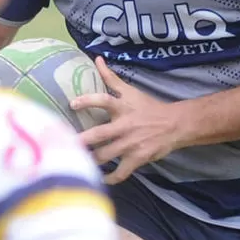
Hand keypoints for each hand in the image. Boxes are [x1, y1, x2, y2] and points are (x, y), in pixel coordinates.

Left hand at [71, 57, 179, 183]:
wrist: (175, 124)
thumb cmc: (148, 107)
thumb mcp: (130, 91)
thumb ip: (111, 77)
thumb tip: (97, 59)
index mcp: (122, 108)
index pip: (104, 100)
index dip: (88, 101)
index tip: (72, 104)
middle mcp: (124, 126)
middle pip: (100, 134)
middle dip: (82, 141)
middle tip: (64, 145)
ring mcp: (130, 144)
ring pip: (106, 155)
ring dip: (90, 161)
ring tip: (74, 163)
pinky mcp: (137, 158)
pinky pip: (121, 173)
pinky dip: (110, 178)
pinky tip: (99, 180)